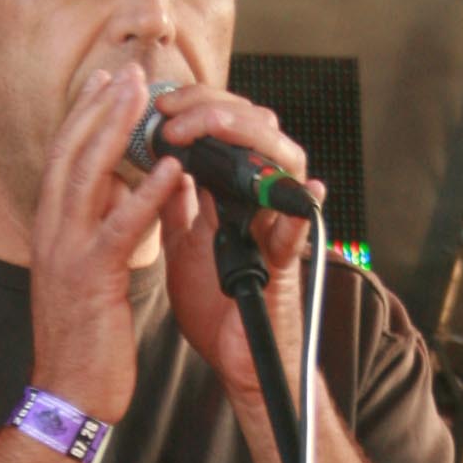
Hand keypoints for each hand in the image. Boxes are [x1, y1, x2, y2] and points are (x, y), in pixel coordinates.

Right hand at [28, 63, 187, 424]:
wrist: (69, 394)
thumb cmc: (85, 340)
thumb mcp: (88, 276)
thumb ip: (98, 232)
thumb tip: (117, 200)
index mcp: (52, 231)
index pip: (65, 159)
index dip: (85, 116)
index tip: (108, 82)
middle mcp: (52, 233)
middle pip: (71, 153)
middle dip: (98, 106)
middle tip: (127, 70)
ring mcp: (67, 252)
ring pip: (87, 175)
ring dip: (116, 130)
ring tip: (142, 95)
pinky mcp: (91, 278)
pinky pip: (119, 226)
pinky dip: (145, 193)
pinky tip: (170, 167)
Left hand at [153, 85, 324, 415]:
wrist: (233, 360)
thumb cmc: (215, 303)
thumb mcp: (183, 242)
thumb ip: (177, 204)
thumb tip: (160, 162)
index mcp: (233, 191)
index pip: (228, 124)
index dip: (197, 103)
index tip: (158, 102)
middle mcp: (261, 199)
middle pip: (258, 128)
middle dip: (215, 107)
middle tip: (173, 109)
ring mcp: (277, 228)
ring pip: (286, 163)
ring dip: (249, 139)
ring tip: (209, 128)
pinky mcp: (284, 266)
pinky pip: (299, 232)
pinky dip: (301, 211)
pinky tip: (303, 192)